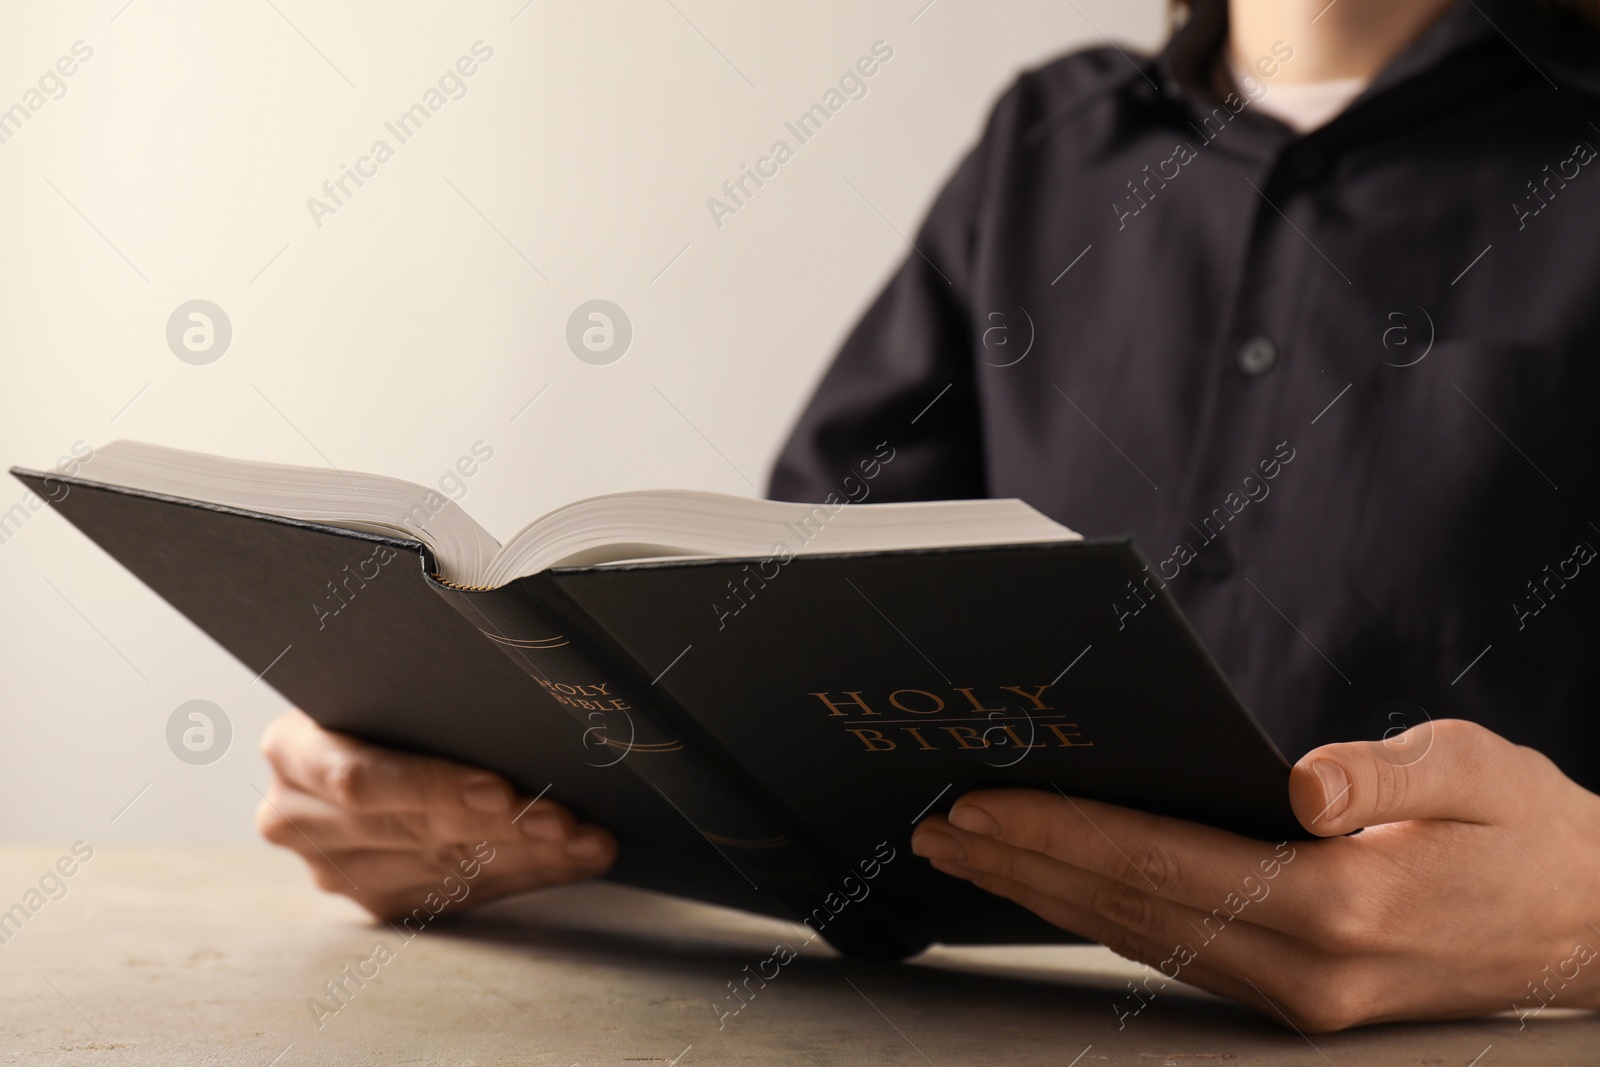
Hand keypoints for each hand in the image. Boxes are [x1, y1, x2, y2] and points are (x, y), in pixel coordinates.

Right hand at [256, 708, 615, 920]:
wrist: (358, 739)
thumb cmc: (387, 700)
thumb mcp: (387, 684)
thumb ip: (425, 696)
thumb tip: (530, 692)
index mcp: (294, 750)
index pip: (359, 779)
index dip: (432, 788)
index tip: (498, 789)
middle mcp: (299, 817)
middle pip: (410, 829)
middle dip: (500, 826)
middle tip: (564, 820)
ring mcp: (335, 868)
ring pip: (444, 867)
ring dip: (527, 856)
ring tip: (585, 841)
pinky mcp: (376, 899)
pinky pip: (459, 893)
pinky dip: (525, 873)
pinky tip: (572, 858)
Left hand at [911, 719, 1599, 1030]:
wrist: (1591, 924)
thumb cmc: (1527, 826)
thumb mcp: (1473, 768)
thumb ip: (1384, 776)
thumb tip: (1304, 786)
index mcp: (1345, 905)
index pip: (1163, 863)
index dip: (1063, 834)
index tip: (980, 807)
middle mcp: (1310, 969)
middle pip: (1130, 910)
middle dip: (1025, 867)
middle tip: (937, 832)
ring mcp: (1301, 998)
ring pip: (1141, 942)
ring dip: (1047, 899)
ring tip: (971, 859)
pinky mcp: (1299, 1000)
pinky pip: (1177, 957)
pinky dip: (1103, 921)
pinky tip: (1058, 894)